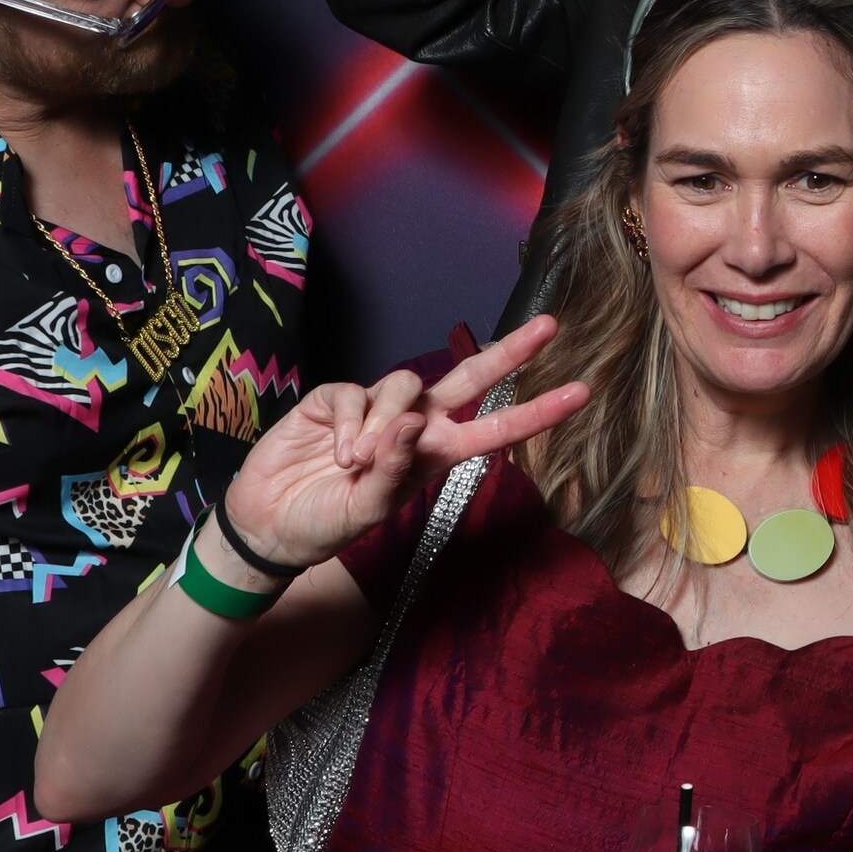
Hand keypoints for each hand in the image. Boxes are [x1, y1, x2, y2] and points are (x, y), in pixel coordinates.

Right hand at [214, 318, 589, 576]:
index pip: (496, 429)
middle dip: (508, 351)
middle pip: (468, 377)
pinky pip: (353, 394)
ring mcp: (376, 407)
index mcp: (435, 454)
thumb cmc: (328, 521)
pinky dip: (347, 423)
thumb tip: (410, 424)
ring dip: (382, 422)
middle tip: (549, 327)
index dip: (536, 412)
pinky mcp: (335, 398)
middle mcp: (414, 424)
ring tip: (354, 461)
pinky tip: (334, 451)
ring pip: (402, 386)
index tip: (580, 393)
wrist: (271, 524)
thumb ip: (394, 471)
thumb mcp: (369, 510)